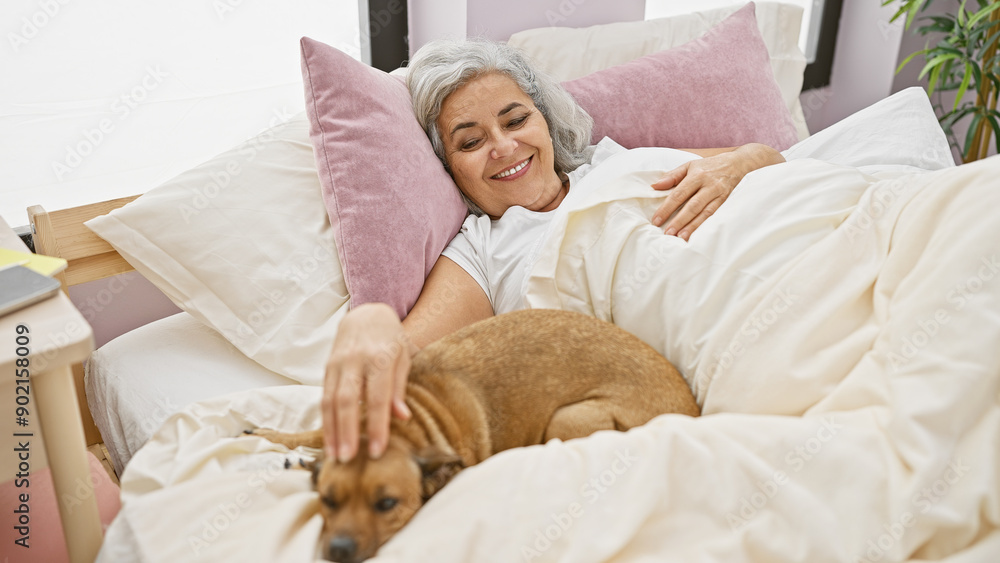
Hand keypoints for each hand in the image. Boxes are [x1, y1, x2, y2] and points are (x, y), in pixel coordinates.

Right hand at [322, 303, 413, 461]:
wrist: (366, 314)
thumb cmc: (391, 340)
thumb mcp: (403, 357)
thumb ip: (399, 387)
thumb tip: (402, 417)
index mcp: (380, 358)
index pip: (378, 397)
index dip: (377, 426)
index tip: (378, 451)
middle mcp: (355, 361)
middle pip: (347, 400)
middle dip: (347, 432)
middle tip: (348, 459)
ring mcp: (337, 364)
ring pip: (330, 401)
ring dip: (331, 431)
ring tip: (334, 456)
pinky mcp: (327, 368)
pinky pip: (323, 397)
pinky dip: (325, 421)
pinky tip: (329, 439)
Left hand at [651, 144, 783, 240]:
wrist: (739, 163)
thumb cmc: (709, 166)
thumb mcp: (690, 166)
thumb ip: (672, 176)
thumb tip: (654, 186)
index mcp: (697, 175)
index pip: (679, 193)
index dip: (667, 207)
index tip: (656, 220)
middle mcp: (709, 185)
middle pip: (692, 205)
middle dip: (679, 220)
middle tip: (668, 233)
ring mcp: (720, 194)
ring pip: (705, 212)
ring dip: (692, 226)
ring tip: (681, 237)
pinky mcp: (727, 201)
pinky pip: (715, 215)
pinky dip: (705, 225)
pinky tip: (697, 234)